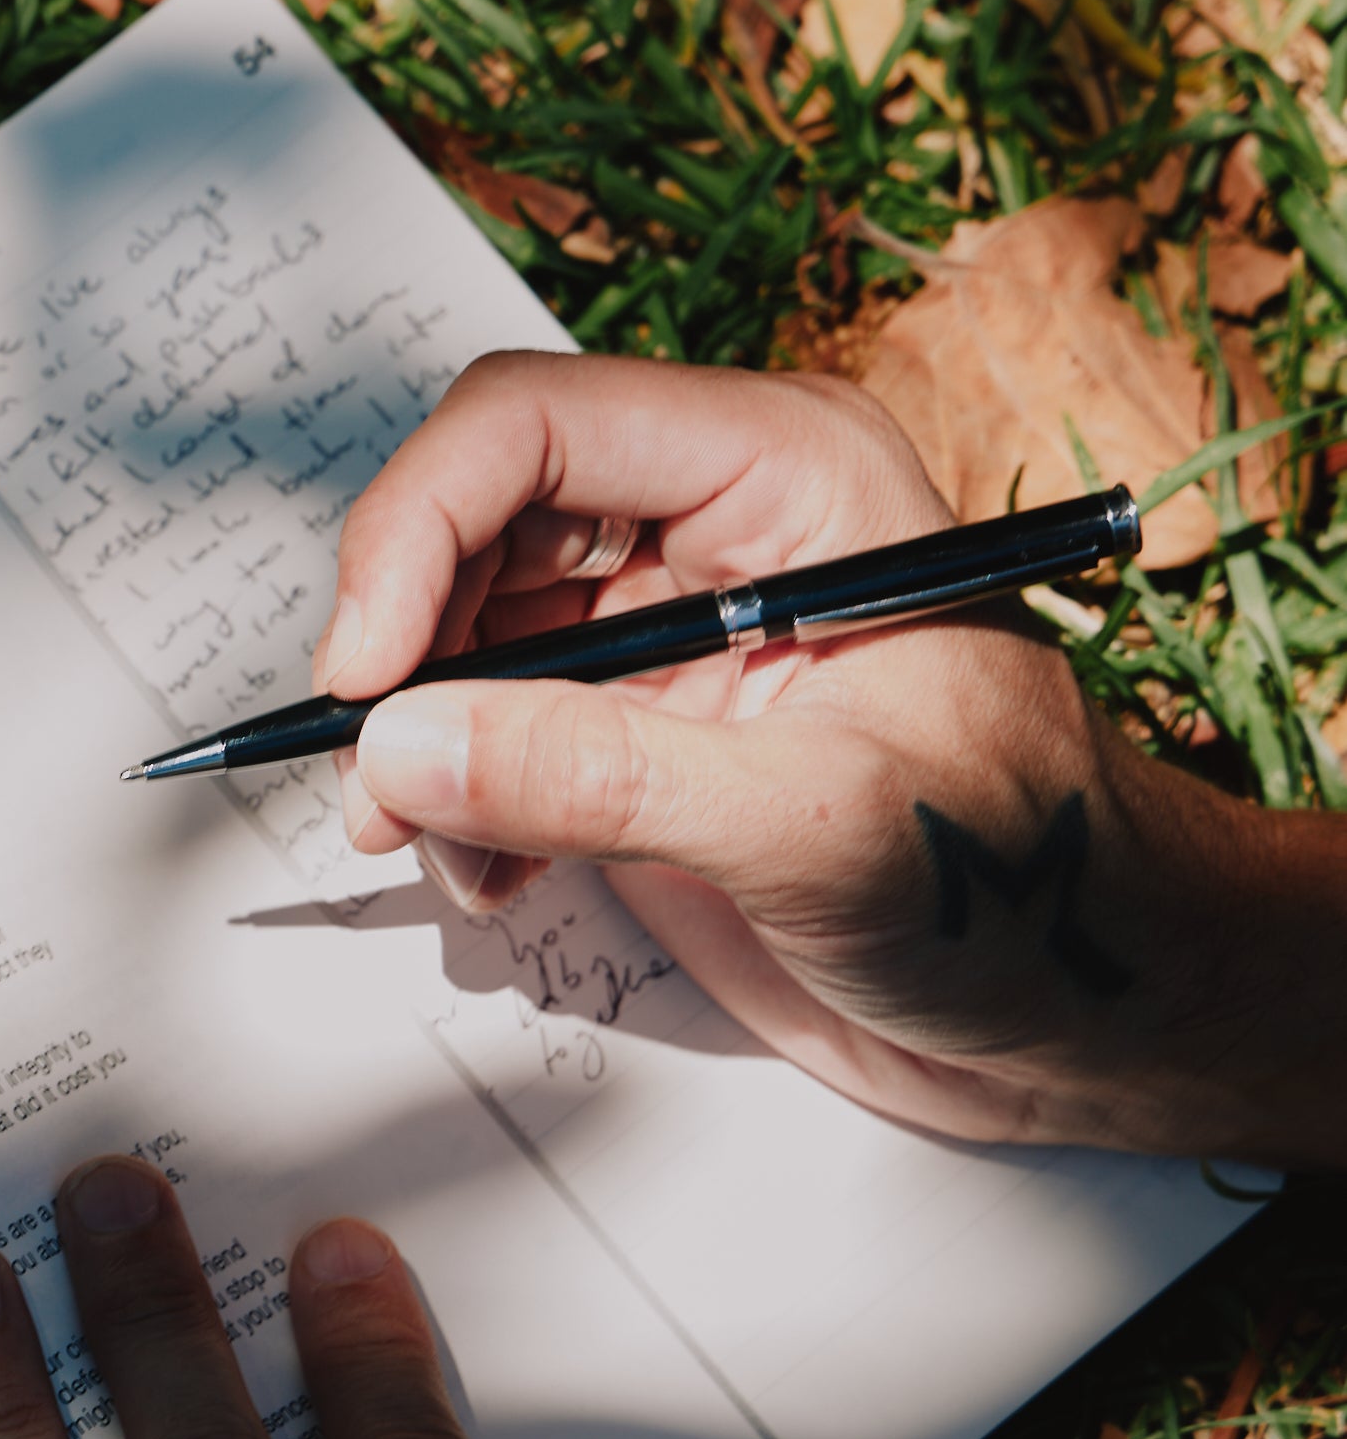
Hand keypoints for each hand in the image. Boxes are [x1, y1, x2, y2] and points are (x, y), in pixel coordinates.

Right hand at [321, 348, 1346, 1163]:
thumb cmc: (1016, 886)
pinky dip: (456, 803)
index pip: (536, 426)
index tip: (363, 674)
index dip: (417, 527)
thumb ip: (603, 776)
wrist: (1076, 1012)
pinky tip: (496, 881)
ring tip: (437, 853)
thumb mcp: (815, 826)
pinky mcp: (637, 735)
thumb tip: (404, 745)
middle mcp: (714, 527)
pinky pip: (487, 730)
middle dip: (404, 650)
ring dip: (421, 744)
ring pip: (463, 631)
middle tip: (377, 784)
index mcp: (785, 471)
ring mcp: (668, 633)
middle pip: (476, 519)